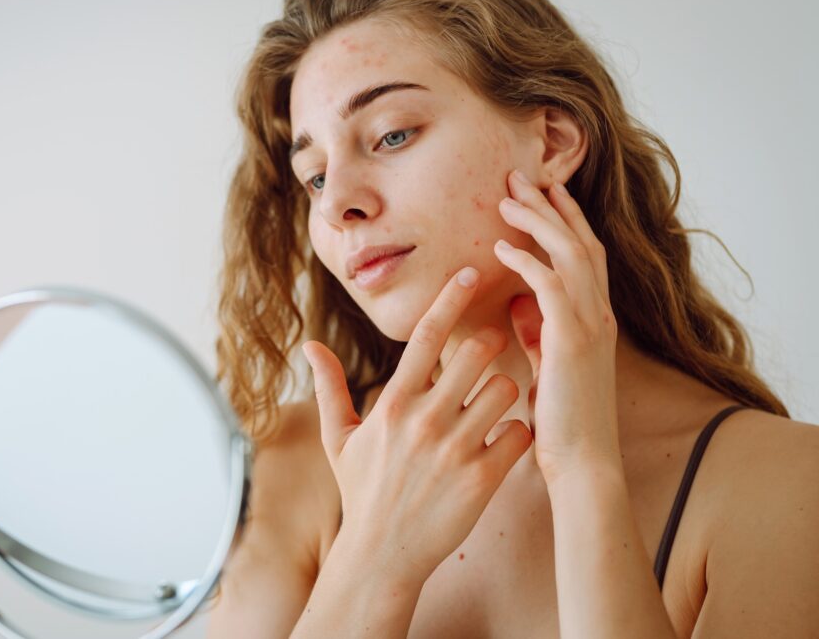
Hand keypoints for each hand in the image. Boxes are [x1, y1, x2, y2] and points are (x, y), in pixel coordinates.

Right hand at [302, 267, 532, 586]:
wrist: (382, 555)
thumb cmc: (361, 493)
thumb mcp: (338, 439)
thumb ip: (330, 388)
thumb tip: (310, 346)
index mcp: (392, 403)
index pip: (427, 335)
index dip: (451, 298)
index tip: (472, 272)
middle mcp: (424, 419)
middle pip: (477, 354)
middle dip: (489, 347)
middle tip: (488, 354)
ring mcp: (455, 449)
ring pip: (504, 391)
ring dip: (505, 393)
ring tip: (491, 406)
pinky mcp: (482, 479)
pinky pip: (518, 434)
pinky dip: (517, 434)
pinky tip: (502, 443)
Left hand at [495, 169, 620, 483]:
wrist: (582, 461)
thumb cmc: (562, 419)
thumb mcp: (550, 365)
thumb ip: (539, 331)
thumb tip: (518, 304)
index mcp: (595, 318)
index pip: (584, 253)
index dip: (565, 218)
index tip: (541, 191)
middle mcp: (599, 314)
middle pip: (580, 241)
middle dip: (551, 205)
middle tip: (520, 176)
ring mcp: (591, 325)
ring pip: (570, 254)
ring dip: (538, 221)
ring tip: (506, 199)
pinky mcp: (574, 341)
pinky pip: (551, 286)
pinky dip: (528, 260)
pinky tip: (502, 247)